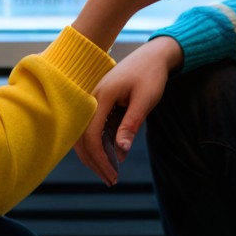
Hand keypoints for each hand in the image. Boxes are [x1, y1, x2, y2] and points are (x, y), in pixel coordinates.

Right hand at [75, 36, 182, 184]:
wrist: (153, 55)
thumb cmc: (151, 75)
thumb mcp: (145, 100)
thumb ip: (130, 125)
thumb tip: (120, 152)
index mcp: (102, 96)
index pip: (91, 135)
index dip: (99, 159)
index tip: (113, 175)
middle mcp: (92, 98)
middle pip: (82, 137)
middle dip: (94, 161)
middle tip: (110, 180)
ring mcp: (94, 100)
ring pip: (85, 133)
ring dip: (95, 154)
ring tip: (109, 172)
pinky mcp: (100, 102)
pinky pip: (93, 126)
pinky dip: (99, 143)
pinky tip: (112, 155)